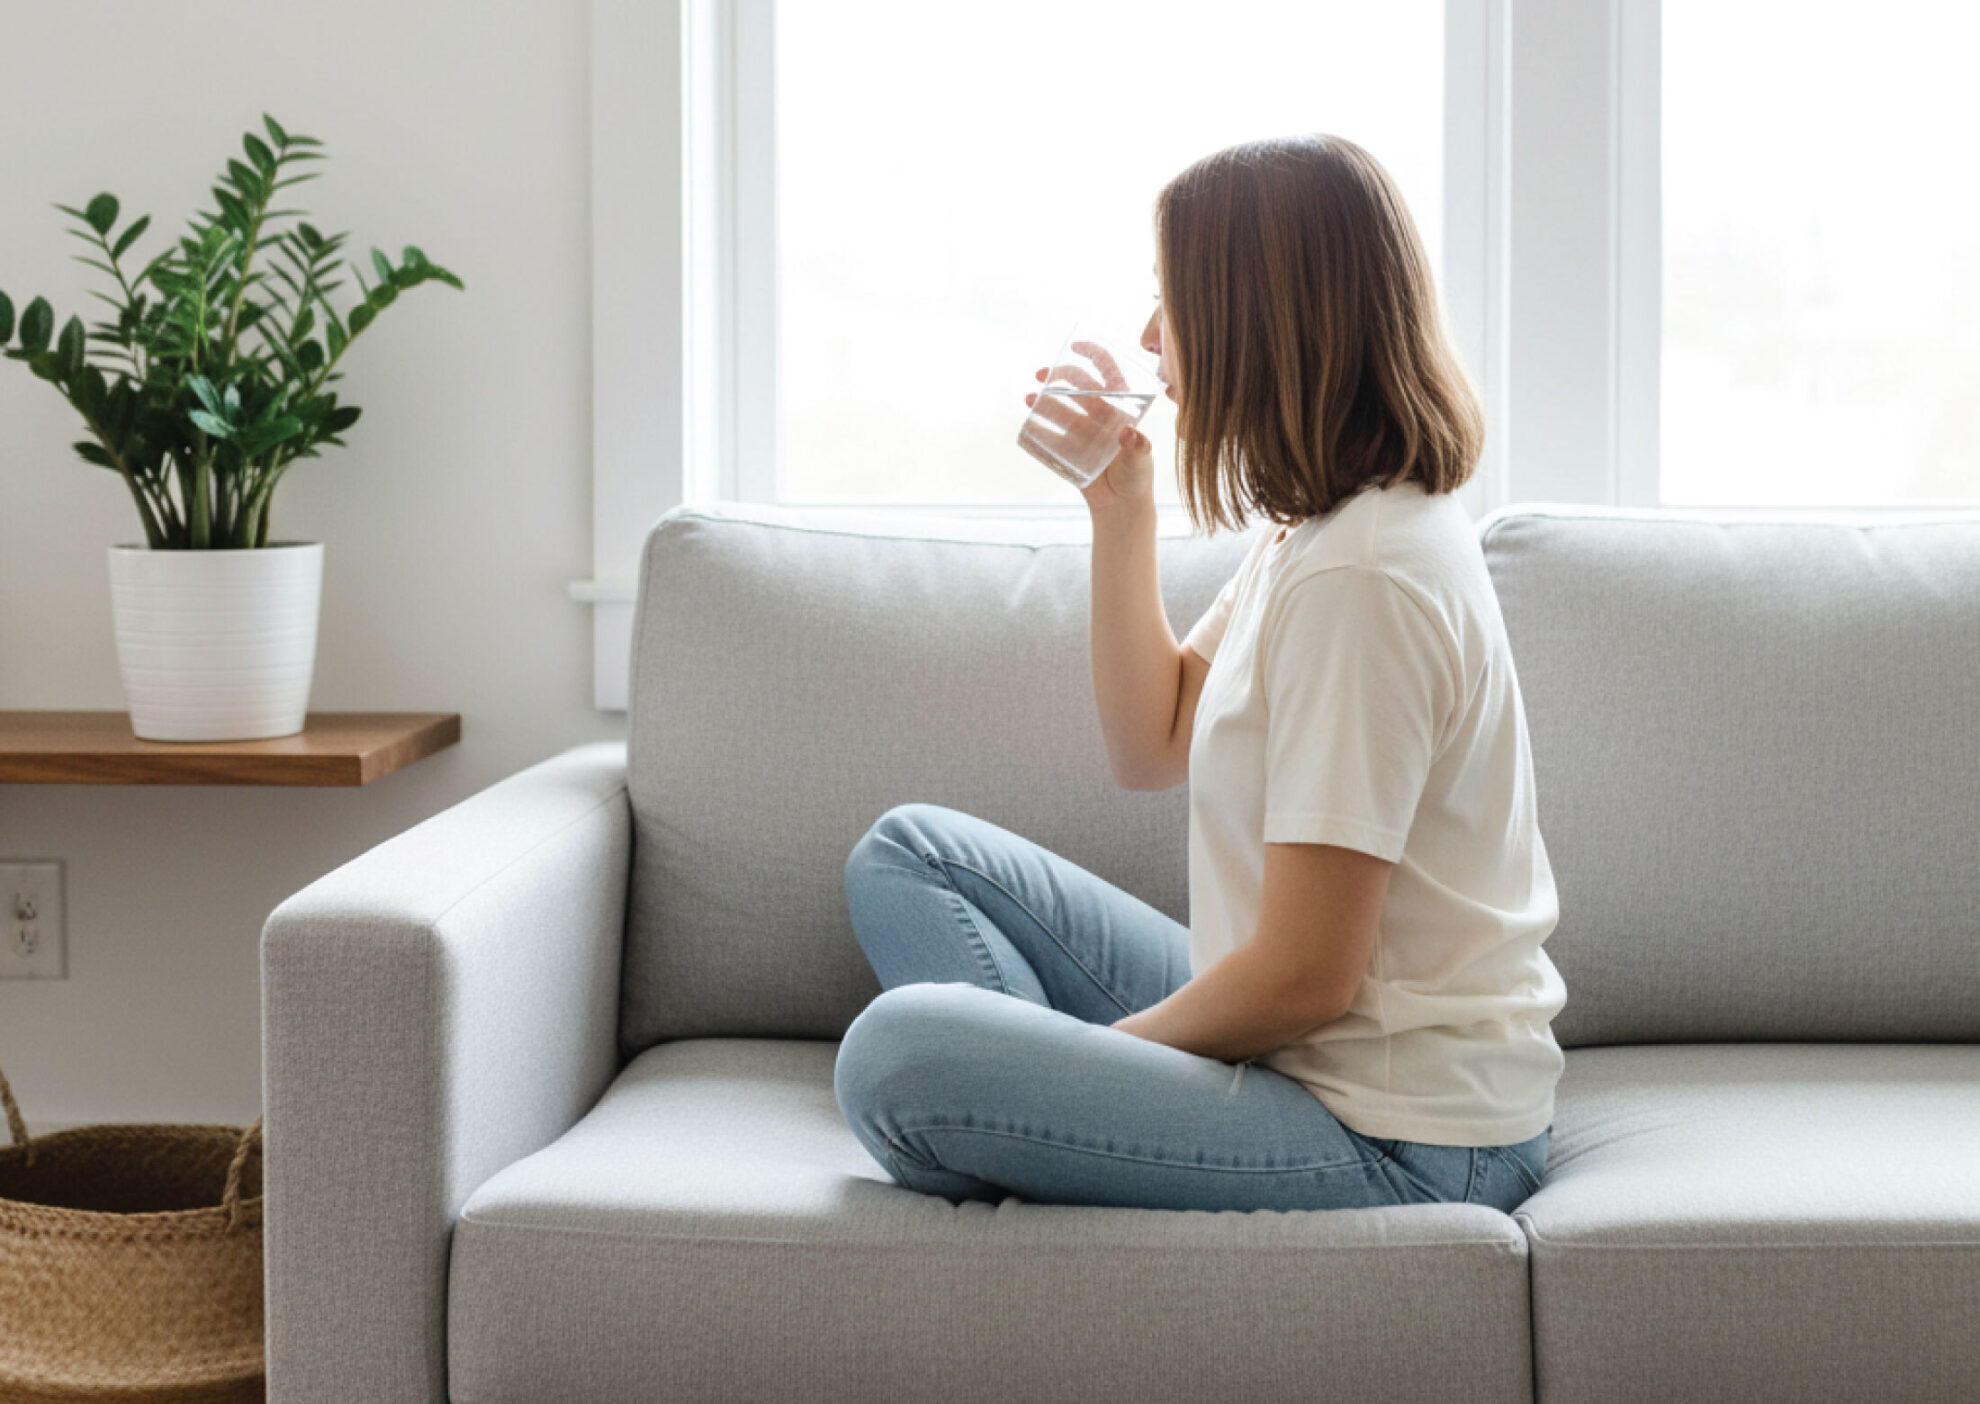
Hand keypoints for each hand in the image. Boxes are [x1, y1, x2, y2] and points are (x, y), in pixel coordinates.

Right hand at [1023, 343, 1155, 518]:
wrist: (1121, 505)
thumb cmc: (1137, 478)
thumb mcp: (1141, 461)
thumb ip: (1138, 447)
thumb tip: (1129, 434)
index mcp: (1119, 407)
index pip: (1108, 372)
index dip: (1093, 354)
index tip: (1075, 346)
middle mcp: (1098, 413)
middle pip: (1077, 385)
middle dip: (1058, 375)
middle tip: (1040, 375)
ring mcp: (1081, 429)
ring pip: (1059, 407)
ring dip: (1043, 400)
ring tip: (1028, 399)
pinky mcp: (1067, 448)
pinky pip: (1048, 435)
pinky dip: (1037, 429)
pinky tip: (1028, 426)